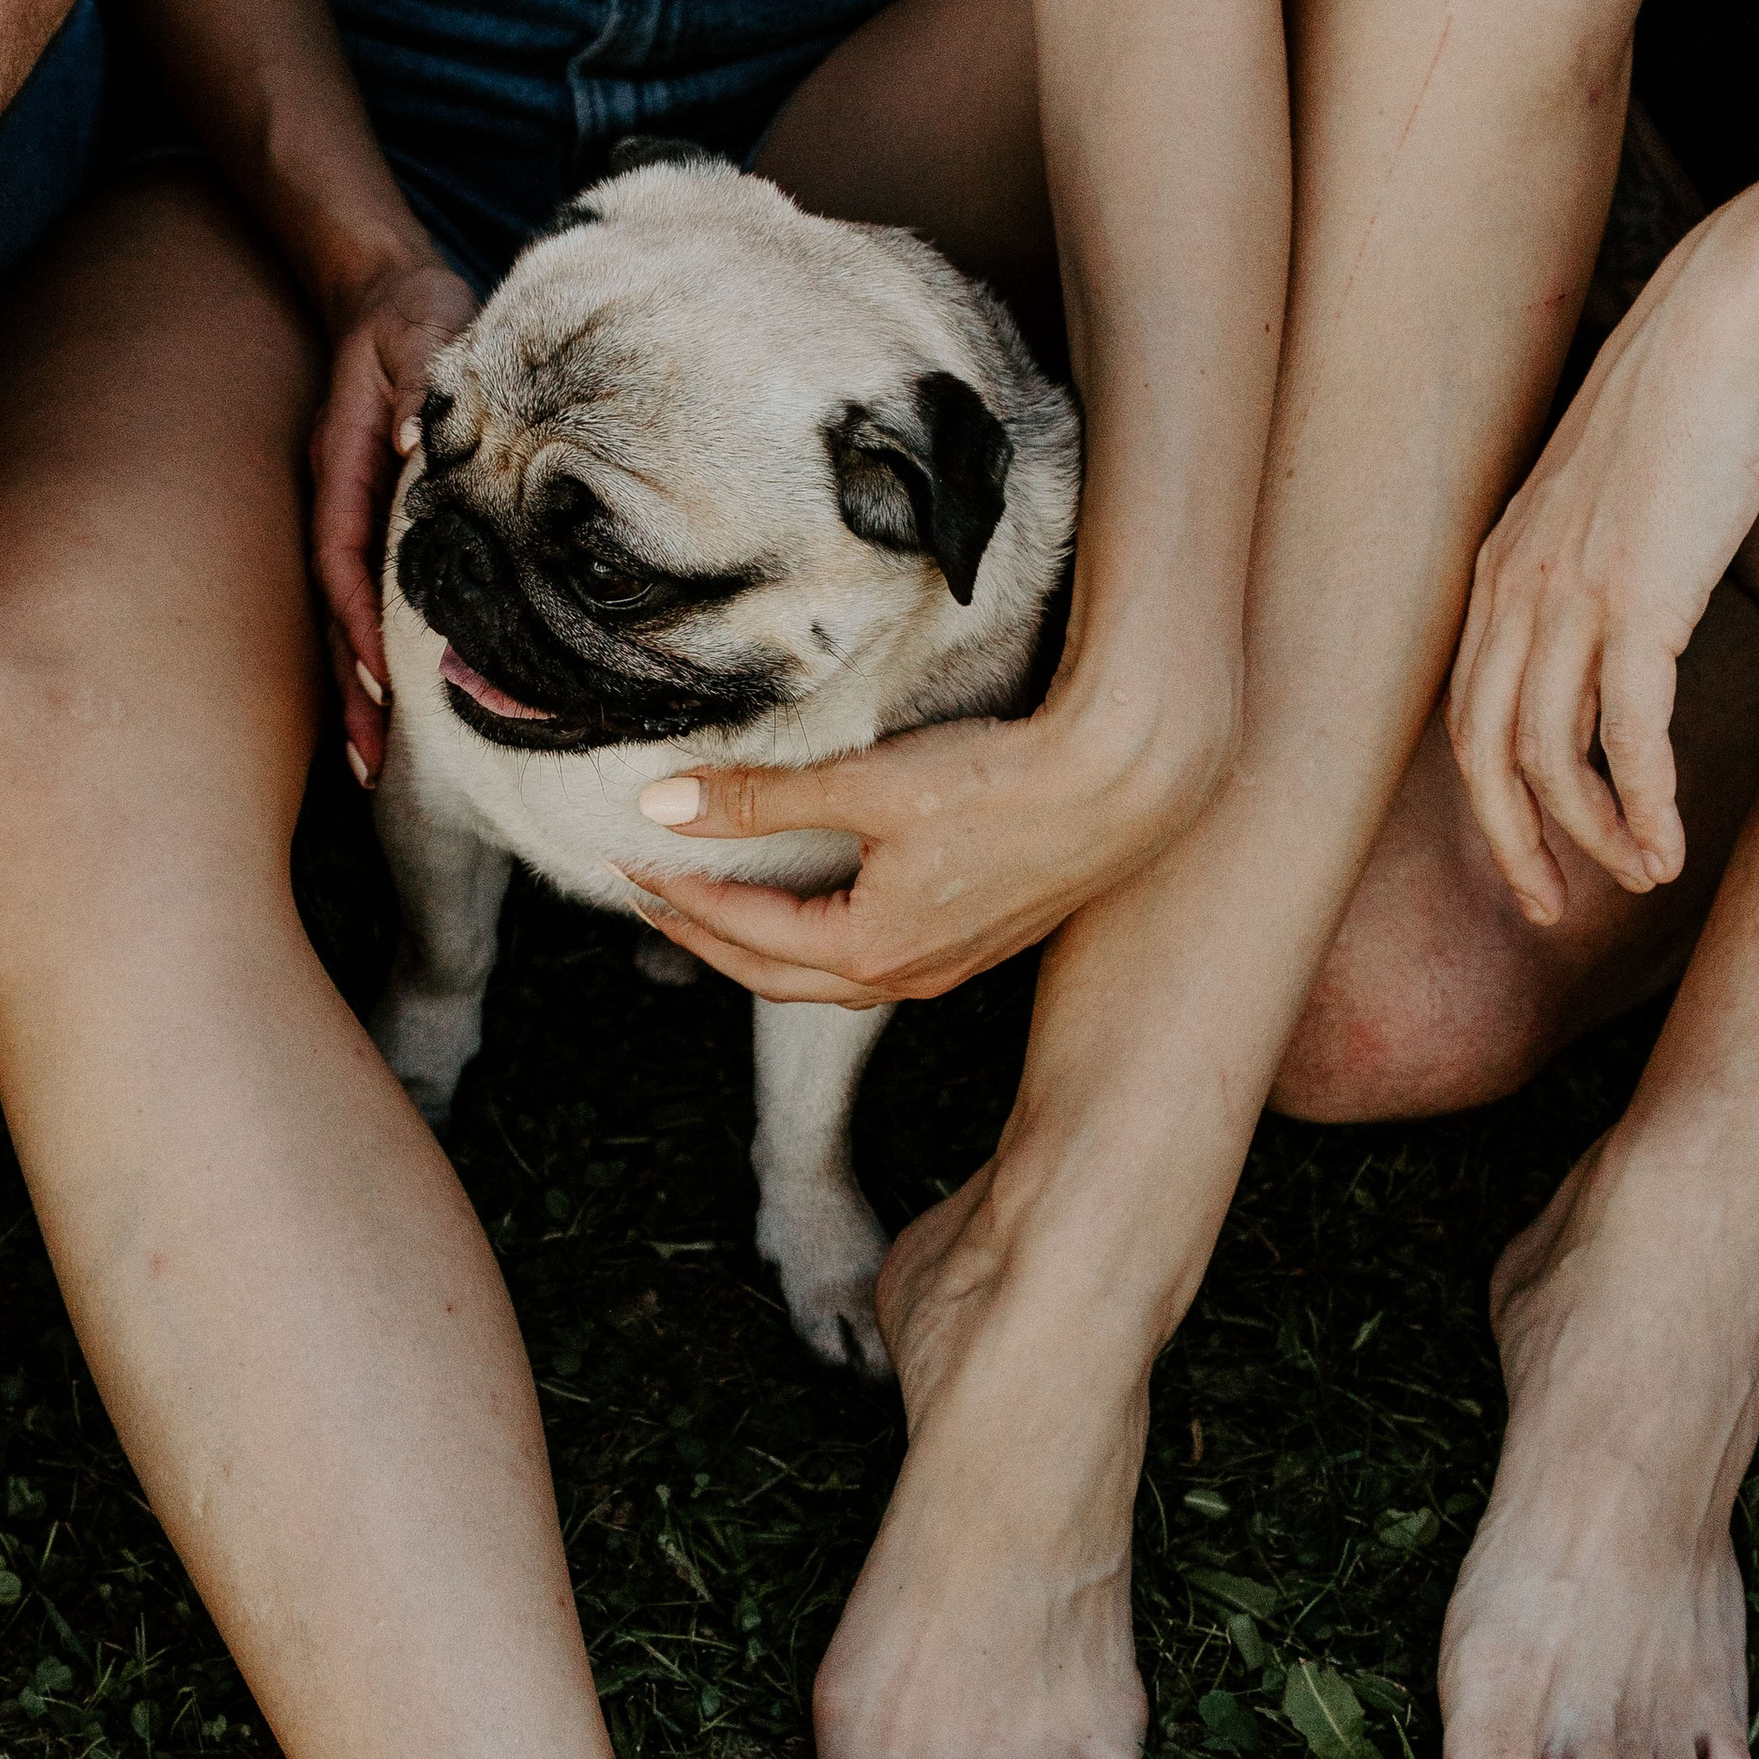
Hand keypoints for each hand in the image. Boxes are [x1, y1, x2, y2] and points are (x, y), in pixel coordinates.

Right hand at [308, 250, 480, 779]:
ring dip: (356, 691)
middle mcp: (336, 499)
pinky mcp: (371, 524)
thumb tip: (418, 437)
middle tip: (371, 765)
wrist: (389, 294)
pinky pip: (366, 601)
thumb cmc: (413, 313)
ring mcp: (349, 516)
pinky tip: (389, 710)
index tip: (380, 677)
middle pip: (335, 612)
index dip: (358, 620)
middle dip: (350, 689)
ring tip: (373, 767)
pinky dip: (373, 657)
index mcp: (343, 462)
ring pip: (344, 618)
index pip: (342, 557)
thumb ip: (421, 377)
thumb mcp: (421, 329)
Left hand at [619, 684, 1217, 1004]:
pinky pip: (869, 960)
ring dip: (761, 946)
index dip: (681, 896)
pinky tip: (813, 904)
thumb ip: (763, 800)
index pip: (743, 930)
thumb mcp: (869, 786)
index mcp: (870, 949)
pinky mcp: (976, 942)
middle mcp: (905, 977)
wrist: (1127, 784)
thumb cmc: (1004, 781)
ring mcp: (945, 968)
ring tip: (715, 907)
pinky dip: (817, 940)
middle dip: (704, 938)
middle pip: (773, 975)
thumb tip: (665, 805)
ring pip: (824, 976)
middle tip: (650, 899)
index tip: (631, 860)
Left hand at [1447, 214, 1758, 920]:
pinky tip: (1670, 847)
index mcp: (1497, 567)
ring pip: (1550, 760)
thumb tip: (1609, 616)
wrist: (1722, 322)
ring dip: (1595, 835)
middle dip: (1514, 844)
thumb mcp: (1606, 492)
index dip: (1489, 798)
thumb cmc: (1680, 399)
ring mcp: (1569, 598)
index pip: (1468, 711)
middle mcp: (1513, 590)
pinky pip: (1625, 740)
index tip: (1526, 851)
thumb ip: (1586, 560)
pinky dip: (1644, 806)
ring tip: (1640, 877)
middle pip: (1484, 755)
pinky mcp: (1637, 603)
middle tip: (1550, 906)